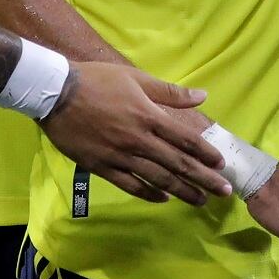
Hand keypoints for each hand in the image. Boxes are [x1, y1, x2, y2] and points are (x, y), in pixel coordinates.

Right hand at [40, 64, 230, 205]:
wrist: (55, 93)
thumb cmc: (97, 80)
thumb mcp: (135, 78)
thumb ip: (169, 91)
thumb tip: (202, 96)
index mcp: (149, 116)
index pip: (185, 140)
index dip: (206, 154)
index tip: (221, 165)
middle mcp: (139, 140)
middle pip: (177, 164)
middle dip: (203, 179)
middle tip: (224, 191)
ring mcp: (120, 156)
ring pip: (157, 179)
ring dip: (182, 191)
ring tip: (200, 200)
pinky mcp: (102, 166)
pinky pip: (130, 185)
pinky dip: (148, 194)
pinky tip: (163, 199)